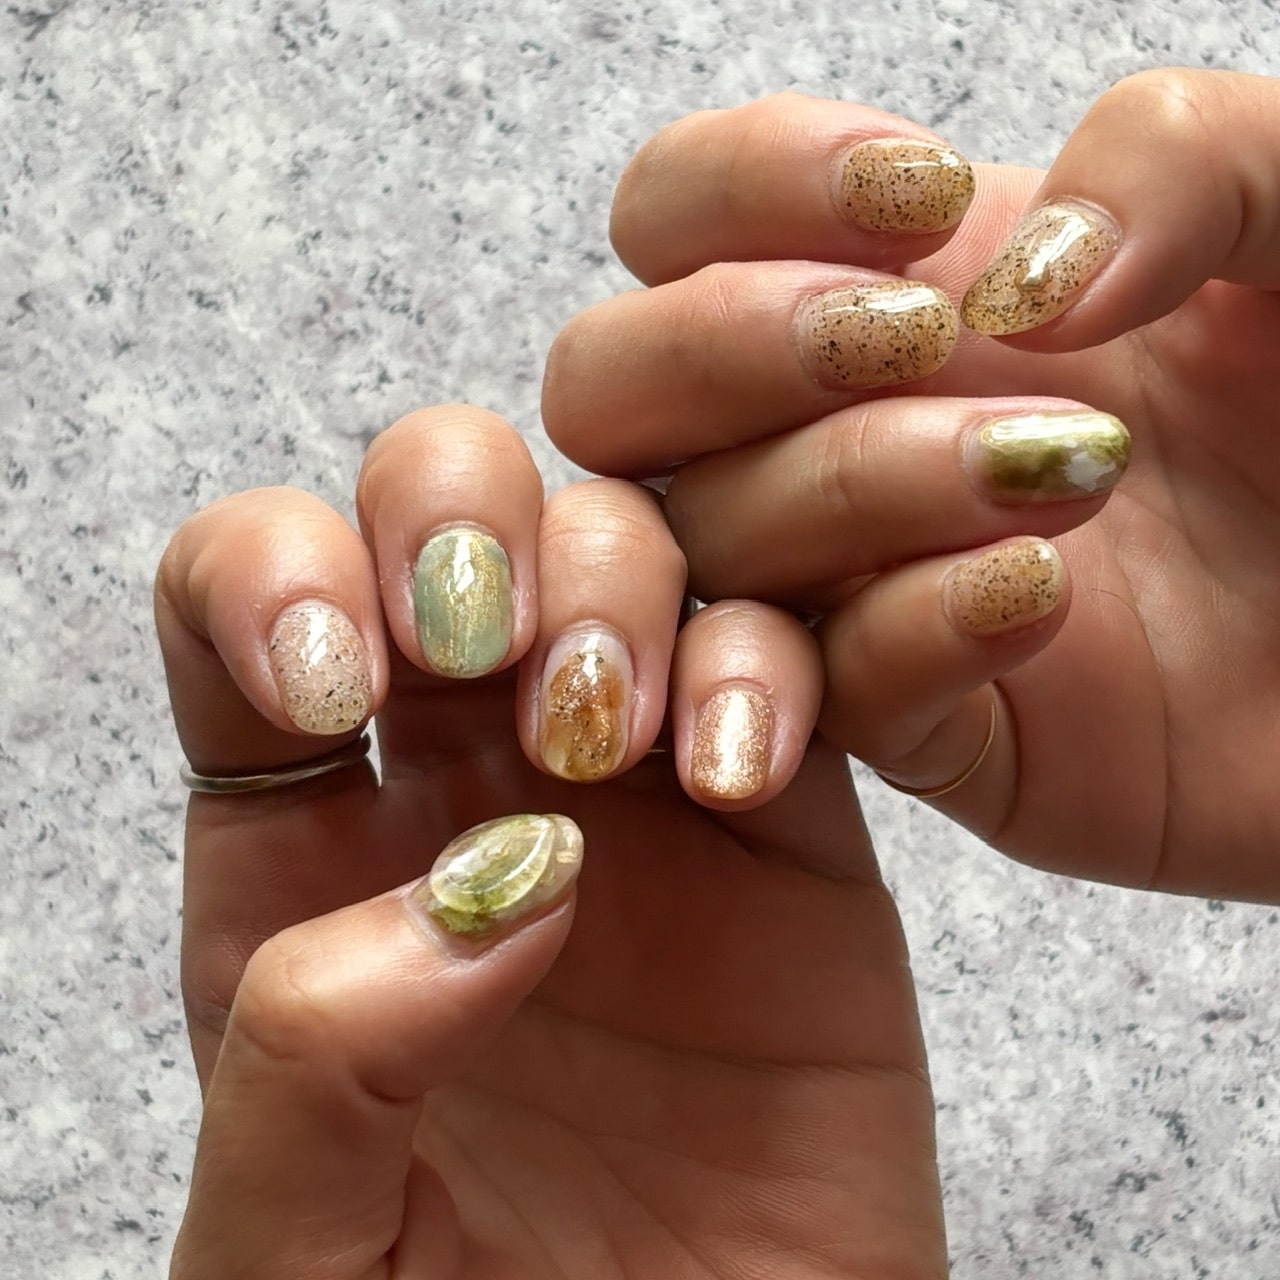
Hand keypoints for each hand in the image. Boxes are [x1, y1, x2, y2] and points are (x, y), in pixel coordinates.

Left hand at [156, 407, 944, 1277]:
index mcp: (304, 850)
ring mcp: (640, 784)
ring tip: (622, 742)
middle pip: (439, 510)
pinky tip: (747, 769)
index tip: (339, 681)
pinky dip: (774, 660)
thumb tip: (478, 892)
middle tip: (489, 653)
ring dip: (617, 577)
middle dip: (457, 516)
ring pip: (624, 544)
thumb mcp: (294, 1261)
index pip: (246, 601)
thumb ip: (309, 1068)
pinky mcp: (791, 825)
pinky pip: (796, 659)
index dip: (273, 573)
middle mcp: (470, 778)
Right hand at [544, 70, 1279, 901]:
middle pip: (615, 390)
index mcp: (910, 290)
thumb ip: (1177, 157)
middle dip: (728, 352)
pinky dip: (901, 636)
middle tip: (918, 345)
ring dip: (842, 493)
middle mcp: (847, 434)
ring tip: (1050, 486)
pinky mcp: (940, 734)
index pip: (681, 219)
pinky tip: (1035, 601)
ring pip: (709, 549)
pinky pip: (837, 695)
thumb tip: (1012, 287)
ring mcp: (871, 592)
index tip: (917, 210)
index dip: (739, 192)